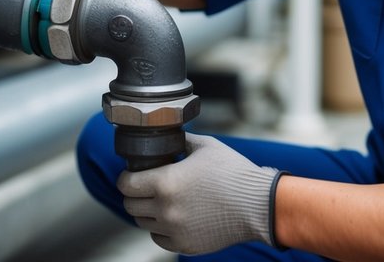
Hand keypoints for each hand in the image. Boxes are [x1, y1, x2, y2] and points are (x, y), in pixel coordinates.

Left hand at [118, 133, 281, 254]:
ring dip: (147, 212)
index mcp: (166, 182)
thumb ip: (181, 142)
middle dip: (134, 194)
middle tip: (144, 187)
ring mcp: (174, 230)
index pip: (126, 184)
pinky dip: (162, 228)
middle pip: (130, 205)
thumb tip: (169, 138)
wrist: (257, 205)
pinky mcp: (185, 245)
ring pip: (143, 223)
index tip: (131, 174)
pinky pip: (159, 238)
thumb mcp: (206, 146)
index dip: (125, 177)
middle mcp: (165, 209)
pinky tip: (173, 217)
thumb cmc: (233, 173)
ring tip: (161, 201)